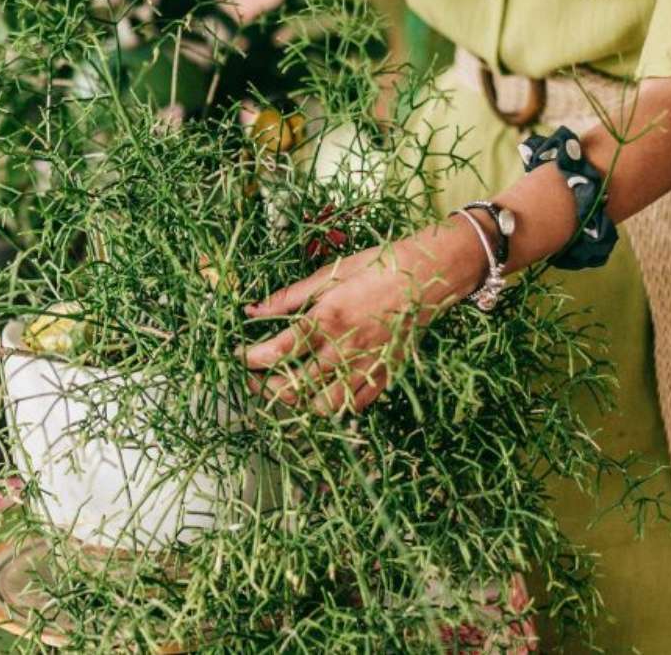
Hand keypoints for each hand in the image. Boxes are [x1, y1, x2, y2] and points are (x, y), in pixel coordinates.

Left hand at [240, 216, 487, 414]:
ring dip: (297, 401)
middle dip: (265, 386)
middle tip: (254, 376)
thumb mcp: (330, 273)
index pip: (277, 352)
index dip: (249, 359)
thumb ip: (290, 296)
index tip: (236, 356)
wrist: (434, 273)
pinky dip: (333, 404)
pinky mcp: (385, 375)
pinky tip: (321, 390)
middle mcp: (345, 349)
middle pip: (294, 386)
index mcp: (327, 319)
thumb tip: (253, 309)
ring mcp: (367, 366)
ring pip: (322, 405)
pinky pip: (354, 405)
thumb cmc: (380, 266)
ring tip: (285, 387)